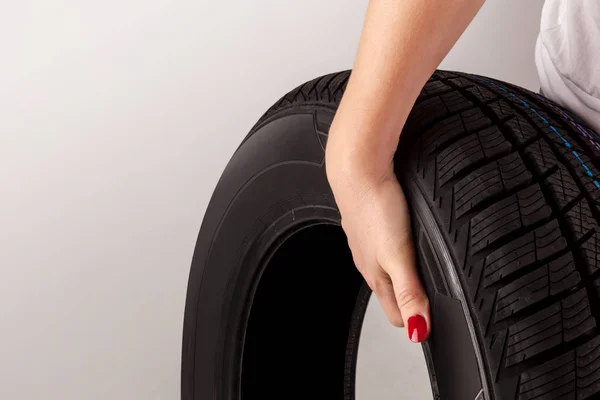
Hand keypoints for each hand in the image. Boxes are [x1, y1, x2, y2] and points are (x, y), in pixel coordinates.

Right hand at [326, 156, 429, 342]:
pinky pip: (385, 245)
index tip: (433, 325)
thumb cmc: (375, 207)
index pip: (396, 315)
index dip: (416, 322)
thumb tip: (416, 332)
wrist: (358, 168)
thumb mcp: (399, 256)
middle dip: (410, 303)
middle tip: (433, 305)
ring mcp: (368, 241)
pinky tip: (407, 241)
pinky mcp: (372, 221)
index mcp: (376, 276)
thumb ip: (409, 293)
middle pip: (391, 294)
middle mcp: (369, 261)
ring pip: (387, 268)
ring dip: (404, 277)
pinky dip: (398, 250)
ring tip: (423, 277)